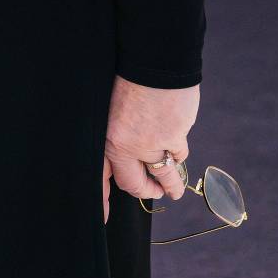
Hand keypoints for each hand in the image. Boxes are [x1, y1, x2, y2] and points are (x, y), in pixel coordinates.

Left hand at [103, 74, 199, 221]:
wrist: (154, 58)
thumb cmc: (128, 77)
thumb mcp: (110, 105)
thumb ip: (116, 131)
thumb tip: (127, 152)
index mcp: (105, 136)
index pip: (99, 176)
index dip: (101, 200)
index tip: (101, 219)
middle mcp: (125, 145)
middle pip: (134, 184)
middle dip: (146, 191)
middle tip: (154, 192)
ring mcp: (151, 143)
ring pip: (162, 174)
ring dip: (170, 184)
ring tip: (173, 189)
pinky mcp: (174, 137)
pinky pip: (179, 154)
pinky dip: (179, 153)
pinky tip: (178, 150)